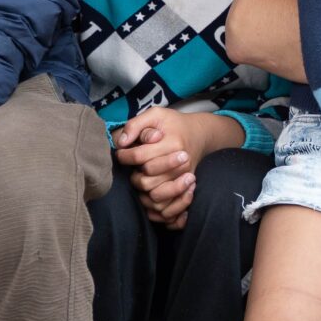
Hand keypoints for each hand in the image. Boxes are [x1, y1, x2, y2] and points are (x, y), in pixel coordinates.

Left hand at [117, 111, 225, 227]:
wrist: (199, 134)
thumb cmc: (173, 123)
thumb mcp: (155, 114)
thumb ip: (136, 124)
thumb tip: (122, 142)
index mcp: (172, 143)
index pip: (139, 156)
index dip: (124, 156)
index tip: (121, 153)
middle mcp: (180, 163)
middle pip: (146, 180)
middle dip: (133, 175)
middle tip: (132, 167)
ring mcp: (184, 177)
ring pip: (155, 195)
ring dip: (142, 189)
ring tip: (140, 177)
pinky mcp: (186, 187)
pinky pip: (168, 206)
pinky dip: (155, 205)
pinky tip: (148, 192)